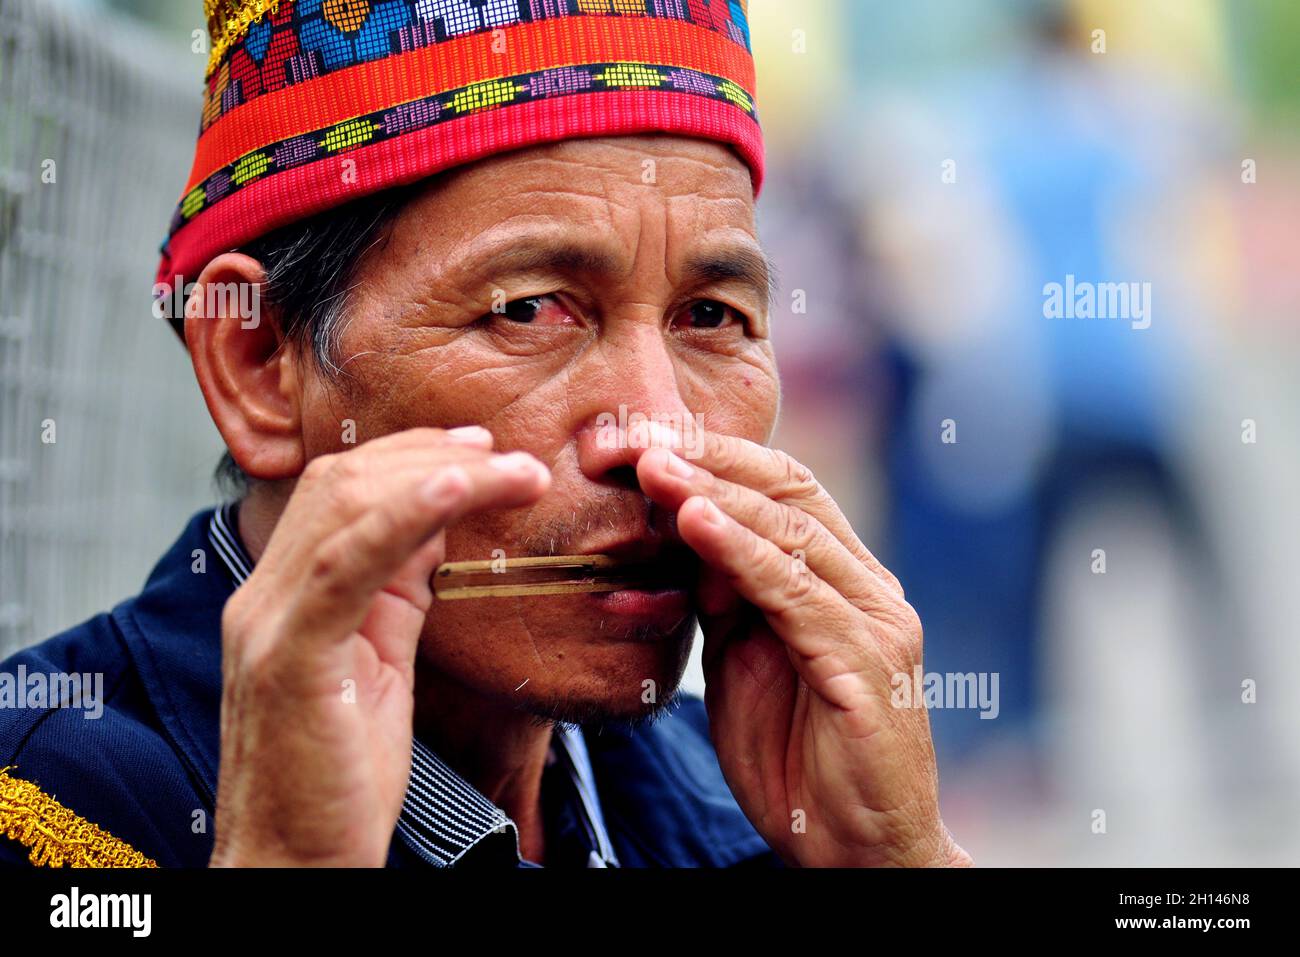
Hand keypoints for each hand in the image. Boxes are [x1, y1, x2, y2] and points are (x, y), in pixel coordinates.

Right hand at [209, 428, 549, 866]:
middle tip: (503, 453)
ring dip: (439, 475)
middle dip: (429, 455)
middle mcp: (263, 598)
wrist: (295, 866)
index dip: (407, 457)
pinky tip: (459, 488)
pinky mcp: (289, 658)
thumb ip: (394, 590)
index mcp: (285, 597)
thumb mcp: (379, 664)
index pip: (338, 492)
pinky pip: (346, 564)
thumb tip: (433, 523)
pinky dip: (404, 515)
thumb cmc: (340, 779)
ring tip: (510, 470)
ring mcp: (269, 624)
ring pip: (346, 507)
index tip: (476, 448)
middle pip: (341, 484)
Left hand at [632, 426, 971, 867]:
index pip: (782, 490)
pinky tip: (694, 523)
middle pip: (791, 490)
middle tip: (636, 439)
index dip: (713, 456)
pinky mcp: (868, 663)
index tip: (638, 441)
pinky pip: (796, 593)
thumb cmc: (800, 759)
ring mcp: (876, 621)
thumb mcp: (745, 663)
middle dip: (709, 458)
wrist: (858, 851)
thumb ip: (726, 600)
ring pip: (793, 531)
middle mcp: (869, 588)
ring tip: (654, 468)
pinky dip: (742, 552)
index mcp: (843, 581)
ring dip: (715, 493)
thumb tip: (684, 534)